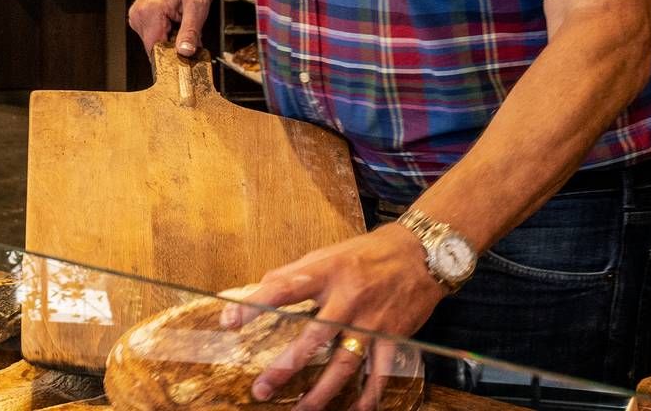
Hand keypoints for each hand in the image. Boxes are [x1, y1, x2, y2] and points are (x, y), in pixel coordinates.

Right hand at [128, 0, 213, 54]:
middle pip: (155, 48)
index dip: (174, 57)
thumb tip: (185, 53)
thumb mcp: (197, 5)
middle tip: (192, 33)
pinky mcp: (139, 15)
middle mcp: (138, 14)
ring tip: (183, 21)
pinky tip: (176, 19)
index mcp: (150, 12)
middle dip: (175, 47)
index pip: (156, 51)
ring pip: (154, 42)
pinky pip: (152, 34)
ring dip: (171, 39)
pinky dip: (166, 32)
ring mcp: (136, 14)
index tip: (190, 55)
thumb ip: (190, 32)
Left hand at [225, 224, 445, 409]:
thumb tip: (260, 288)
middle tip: (262, 388)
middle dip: (286, 366)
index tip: (229, 322)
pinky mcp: (394, 337)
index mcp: (326, 272)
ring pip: (344, 362)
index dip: (254, 304)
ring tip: (301, 409)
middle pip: (313, 338)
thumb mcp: (326, 254)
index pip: (283, 288)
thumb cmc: (366, 254)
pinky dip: (370, 395)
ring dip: (322, 391)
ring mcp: (373, 322)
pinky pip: (381, 372)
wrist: (421, 254)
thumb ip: (294, 274)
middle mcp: (348, 298)